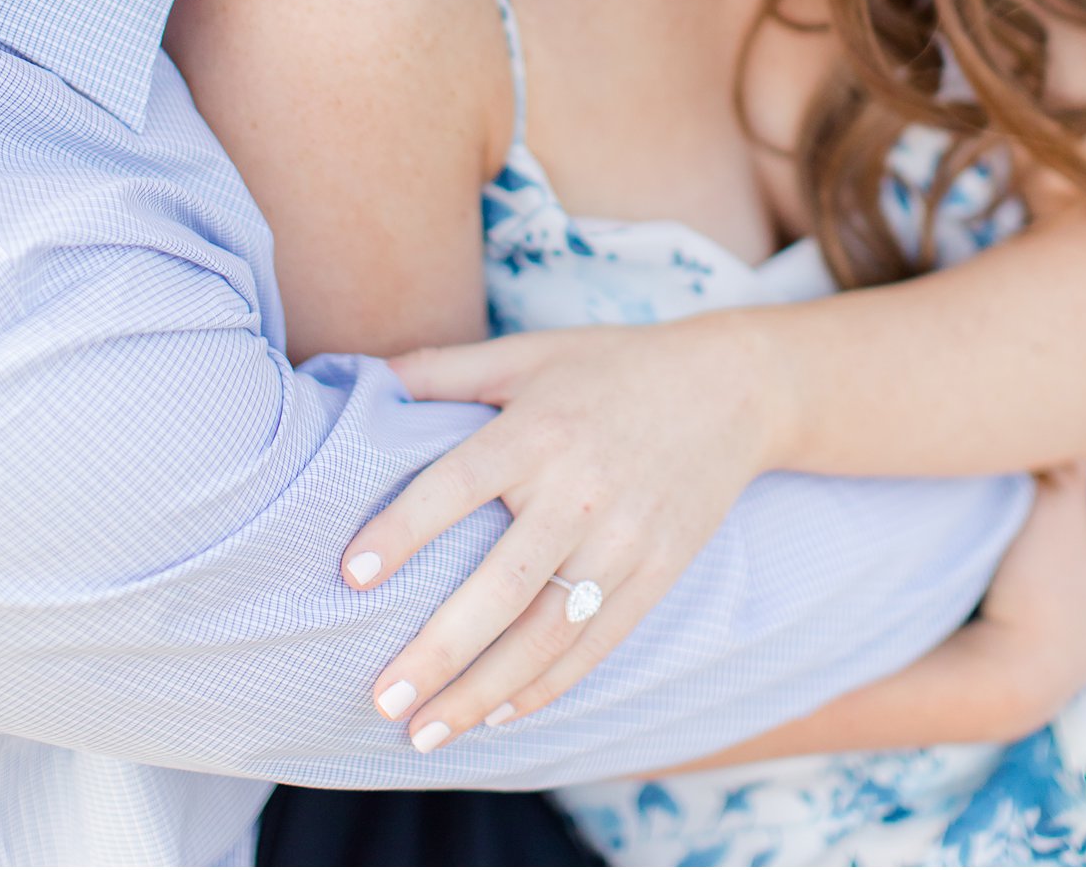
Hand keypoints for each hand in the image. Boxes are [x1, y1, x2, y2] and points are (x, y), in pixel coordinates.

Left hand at [340, 314, 772, 753]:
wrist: (733, 388)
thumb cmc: (610, 367)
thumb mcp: (528, 353)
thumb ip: (443, 369)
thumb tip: (358, 375)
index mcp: (540, 430)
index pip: (459, 483)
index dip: (404, 527)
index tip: (351, 574)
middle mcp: (581, 490)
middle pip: (503, 584)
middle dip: (441, 650)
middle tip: (382, 698)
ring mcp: (625, 540)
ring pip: (549, 633)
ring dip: (484, 691)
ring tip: (425, 732)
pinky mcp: (658, 573)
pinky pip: (597, 643)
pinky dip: (547, 687)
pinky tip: (498, 716)